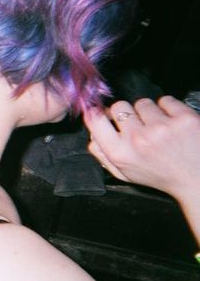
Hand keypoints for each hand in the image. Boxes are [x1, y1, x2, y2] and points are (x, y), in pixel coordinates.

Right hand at [84, 96, 199, 200]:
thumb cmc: (159, 175)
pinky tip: (172, 125)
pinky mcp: (183, 118)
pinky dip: (168, 109)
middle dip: (126, 113)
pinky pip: (165, 100)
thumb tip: (91, 132)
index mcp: (119, 153)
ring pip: (143, 103)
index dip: (96, 112)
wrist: (197, 180)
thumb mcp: (123, 173)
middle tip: (137, 126)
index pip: (94, 119)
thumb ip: (102, 154)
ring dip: (149, 113)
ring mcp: (161, 127)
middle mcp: (137, 139)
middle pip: (119, 106)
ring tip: (158, 129)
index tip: (103, 112)